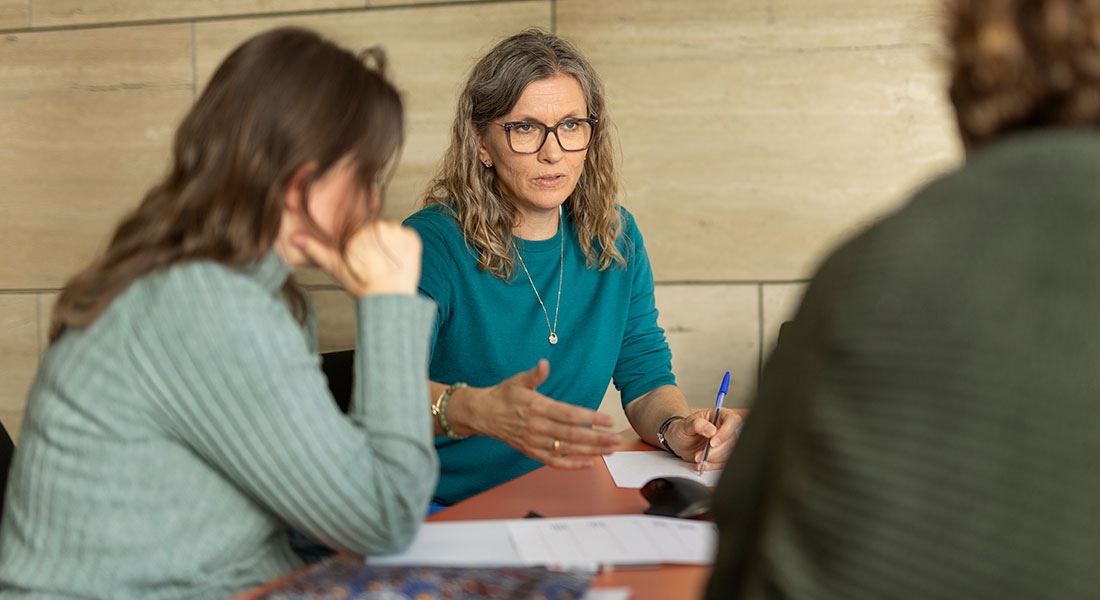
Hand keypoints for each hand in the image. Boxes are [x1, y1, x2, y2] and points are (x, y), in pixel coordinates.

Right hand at [293, 220, 421, 297]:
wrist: (391, 301)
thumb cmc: (362, 285)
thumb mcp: (337, 268)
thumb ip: (317, 250)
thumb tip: (294, 237)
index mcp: (359, 232)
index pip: (357, 228)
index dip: (357, 244)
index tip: (361, 258)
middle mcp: (381, 227)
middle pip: (374, 227)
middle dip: (372, 242)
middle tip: (373, 262)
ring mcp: (400, 232)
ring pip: (389, 230)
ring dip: (387, 242)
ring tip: (384, 262)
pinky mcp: (414, 238)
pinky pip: (405, 234)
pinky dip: (401, 245)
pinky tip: (396, 259)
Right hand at [458, 359, 621, 468]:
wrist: (483, 414)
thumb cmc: (504, 396)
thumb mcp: (518, 380)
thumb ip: (535, 374)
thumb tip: (544, 364)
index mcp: (538, 407)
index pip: (569, 414)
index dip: (590, 418)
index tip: (608, 420)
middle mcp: (538, 427)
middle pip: (572, 435)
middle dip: (597, 438)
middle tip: (616, 439)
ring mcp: (535, 442)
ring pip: (566, 450)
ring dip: (590, 451)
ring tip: (609, 451)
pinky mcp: (532, 452)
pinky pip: (554, 462)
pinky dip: (571, 465)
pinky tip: (588, 463)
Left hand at [666, 409, 740, 469]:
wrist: (678, 441)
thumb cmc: (683, 428)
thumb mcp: (685, 425)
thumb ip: (697, 424)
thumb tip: (711, 430)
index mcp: (719, 415)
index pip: (732, 420)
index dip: (726, 432)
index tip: (712, 442)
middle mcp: (724, 428)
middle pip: (731, 440)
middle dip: (715, 451)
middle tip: (699, 454)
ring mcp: (724, 442)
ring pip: (728, 453)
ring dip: (712, 459)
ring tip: (697, 458)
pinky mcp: (721, 454)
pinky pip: (722, 462)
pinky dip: (711, 465)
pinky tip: (701, 464)